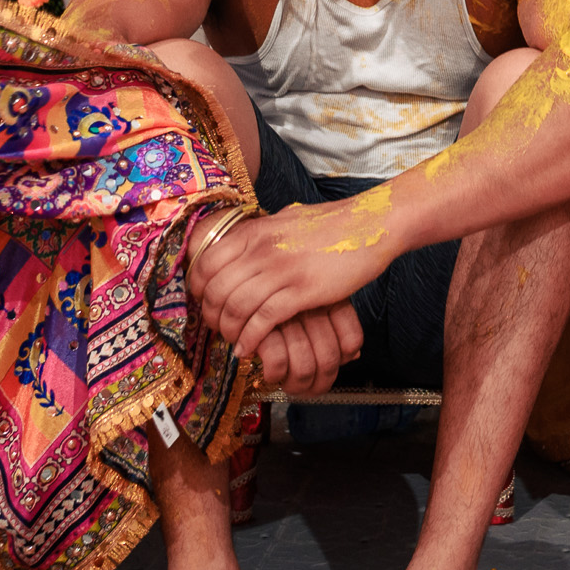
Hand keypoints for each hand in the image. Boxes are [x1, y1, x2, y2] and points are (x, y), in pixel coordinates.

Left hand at [186, 200, 399, 358]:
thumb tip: (243, 244)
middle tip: (217, 329)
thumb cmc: (331, 225)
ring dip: (229, 331)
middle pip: (215, 290)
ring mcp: (281, 269)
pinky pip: (263, 320)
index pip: (205, 263)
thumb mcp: (286, 221)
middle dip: (211, 316)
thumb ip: (261, 235)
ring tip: (234, 341)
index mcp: (254, 231)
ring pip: (236, 307)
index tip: (204, 304)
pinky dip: (251, 339)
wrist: (371, 224)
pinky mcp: (302, 290)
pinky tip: (250, 348)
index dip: (198, 290)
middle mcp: (261, 249)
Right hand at [252, 305, 364, 396]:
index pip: (351, 341)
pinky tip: (270, 373)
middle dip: (317, 384)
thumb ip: (336, 325)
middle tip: (305, 389)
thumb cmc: (274, 294)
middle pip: (329, 361)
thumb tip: (353, 355)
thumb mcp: (312, 301)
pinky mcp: (262, 325)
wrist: (236, 278)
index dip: (344, 362)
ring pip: (305, 369)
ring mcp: (288, 316)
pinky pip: (278, 365)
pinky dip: (274, 375)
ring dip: (296, 386)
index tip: (327, 370)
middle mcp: (313, 306)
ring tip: (286, 384)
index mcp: (329, 296)